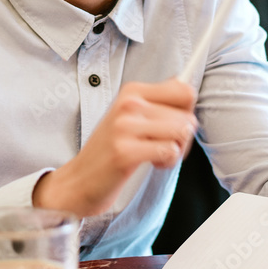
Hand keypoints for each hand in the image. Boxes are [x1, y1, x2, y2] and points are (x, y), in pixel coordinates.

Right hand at [32, 78, 196, 217]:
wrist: (79, 179)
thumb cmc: (110, 149)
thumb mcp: (130, 116)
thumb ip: (158, 103)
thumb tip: (187, 91)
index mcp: (132, 91)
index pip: (184, 89)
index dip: (187, 111)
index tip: (174, 124)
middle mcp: (129, 104)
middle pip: (187, 115)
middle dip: (184, 137)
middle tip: (165, 146)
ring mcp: (125, 127)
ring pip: (181, 132)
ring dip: (177, 151)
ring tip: (158, 155)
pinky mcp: (125, 152)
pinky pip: (169, 151)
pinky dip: (167, 162)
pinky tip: (152, 163)